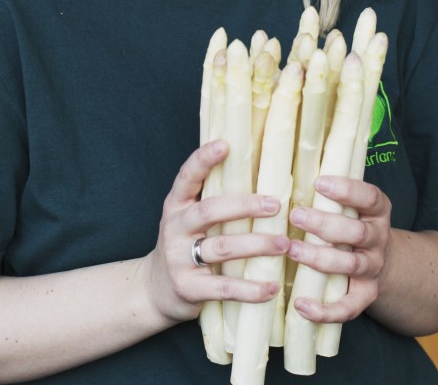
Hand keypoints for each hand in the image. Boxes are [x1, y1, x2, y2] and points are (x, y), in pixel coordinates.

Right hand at [140, 139, 290, 323]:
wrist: (153, 291)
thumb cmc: (183, 247)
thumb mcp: (187, 220)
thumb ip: (212, 201)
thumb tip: (260, 174)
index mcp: (176, 206)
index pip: (187, 177)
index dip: (203, 159)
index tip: (225, 144)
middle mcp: (175, 228)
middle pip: (210, 211)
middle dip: (245, 206)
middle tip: (276, 205)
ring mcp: (179, 259)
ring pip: (222, 247)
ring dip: (257, 245)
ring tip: (284, 244)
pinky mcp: (188, 288)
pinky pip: (223, 287)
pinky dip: (250, 289)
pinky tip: (271, 288)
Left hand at [285, 175, 391, 322]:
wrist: (379, 259)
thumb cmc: (350, 223)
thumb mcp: (349, 204)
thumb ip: (327, 192)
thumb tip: (280, 171)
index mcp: (377, 211)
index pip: (369, 197)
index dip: (347, 190)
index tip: (319, 182)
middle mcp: (378, 239)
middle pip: (357, 233)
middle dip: (325, 225)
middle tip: (295, 216)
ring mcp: (373, 267)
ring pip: (351, 265)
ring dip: (320, 258)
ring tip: (291, 250)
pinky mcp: (365, 294)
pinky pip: (349, 307)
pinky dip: (326, 310)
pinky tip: (301, 304)